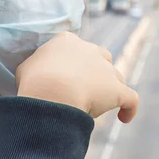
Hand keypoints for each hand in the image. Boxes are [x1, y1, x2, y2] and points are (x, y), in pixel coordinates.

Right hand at [15, 32, 138, 122]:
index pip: (76, 48)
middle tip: (83, 89)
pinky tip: (124, 117)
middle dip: (96, 70)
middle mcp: (91, 50)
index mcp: (68, 41)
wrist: (51, 93)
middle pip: (101, 57)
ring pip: (116, 76)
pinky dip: (129, 108)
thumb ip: (37, 65)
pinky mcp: (117, 89)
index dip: (73, 62)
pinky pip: (130, 99)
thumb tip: (38, 72)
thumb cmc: (34, 80)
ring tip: (100, 104)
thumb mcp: (27, 67)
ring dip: (110, 88)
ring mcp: (106, 69)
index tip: (65, 76)